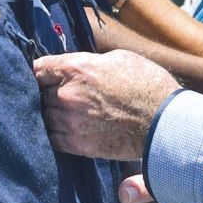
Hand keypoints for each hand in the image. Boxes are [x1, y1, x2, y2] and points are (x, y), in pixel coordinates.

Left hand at [33, 50, 180, 161]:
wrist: (164, 120)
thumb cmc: (147, 84)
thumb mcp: (118, 58)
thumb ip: (88, 62)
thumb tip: (74, 67)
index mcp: (76, 68)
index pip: (38, 68)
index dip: (39, 71)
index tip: (41, 75)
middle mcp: (68, 94)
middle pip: (39, 93)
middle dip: (47, 93)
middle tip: (60, 95)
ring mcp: (71, 121)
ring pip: (44, 116)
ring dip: (51, 114)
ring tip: (66, 113)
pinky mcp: (78, 144)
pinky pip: (52, 138)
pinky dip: (56, 133)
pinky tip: (67, 129)